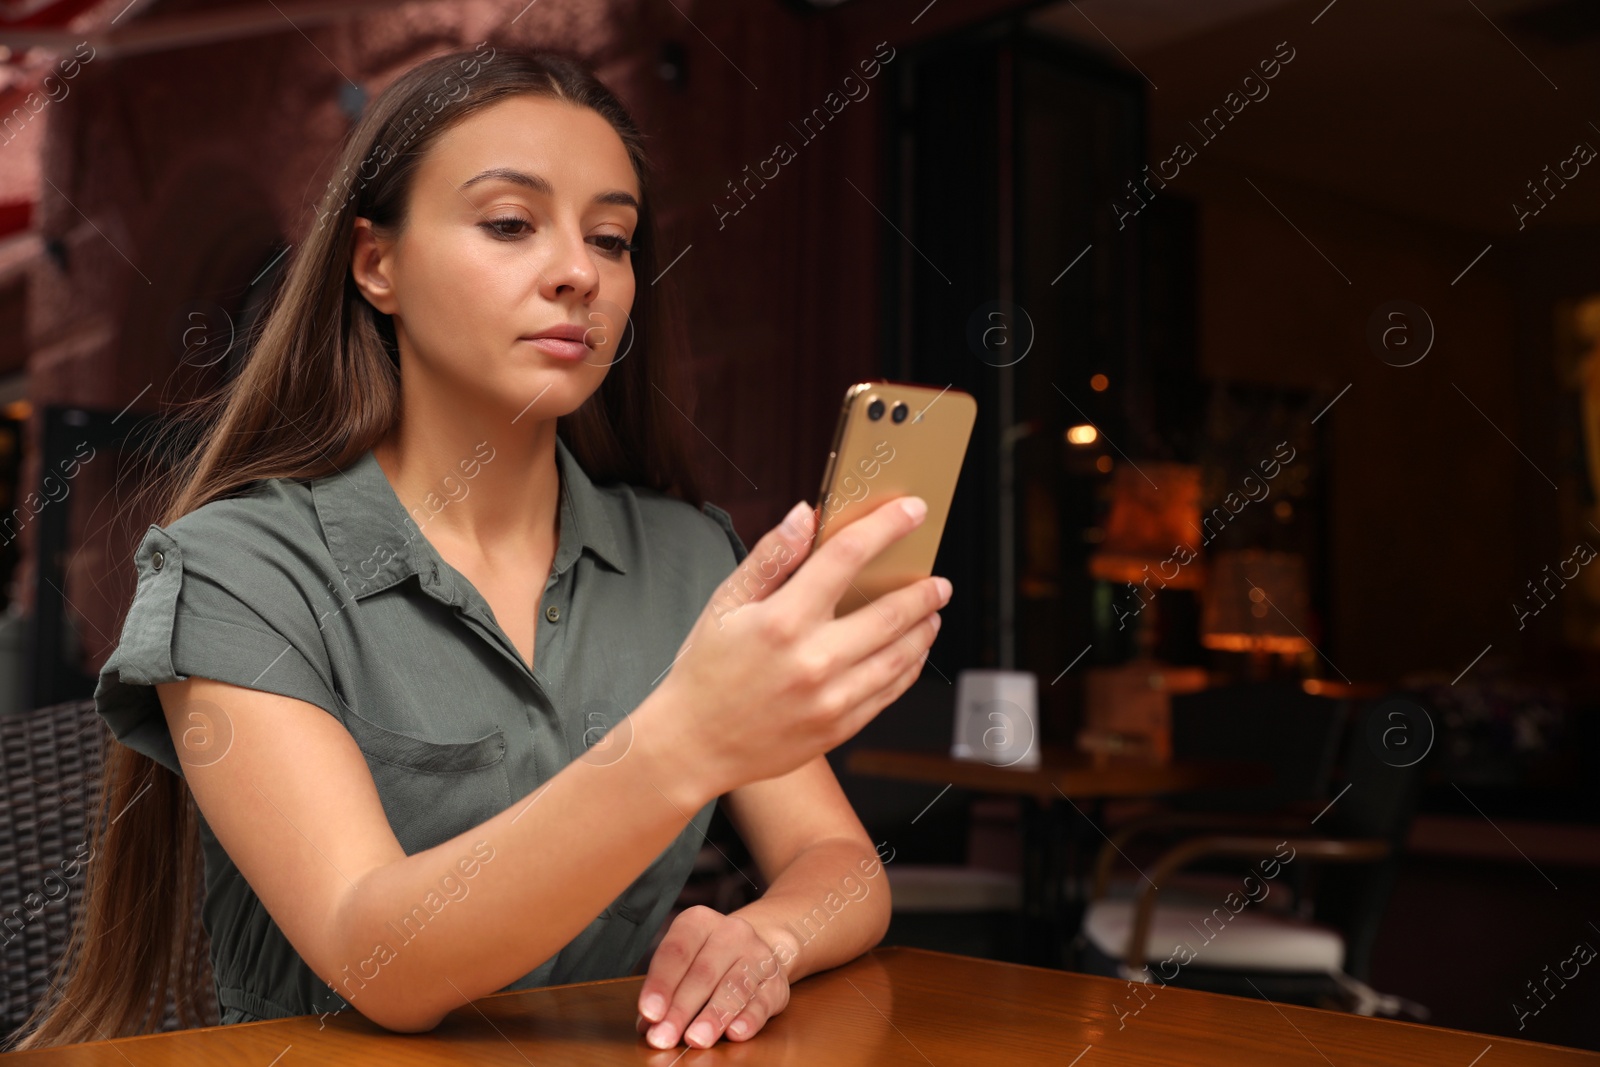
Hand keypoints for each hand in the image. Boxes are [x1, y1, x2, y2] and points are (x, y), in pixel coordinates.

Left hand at [634, 907, 791, 1047]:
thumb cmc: (707, 960)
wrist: (754, 952)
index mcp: (699, 922)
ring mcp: (757, 955)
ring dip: (713, 1017)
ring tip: (696, 1040)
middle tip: (664, 1037)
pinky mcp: (776, 983)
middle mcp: (731, 932)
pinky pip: (762, 1002)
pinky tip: (735, 1034)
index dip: (661, 984)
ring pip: (734, 986)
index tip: (649, 1013)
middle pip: (703, 973)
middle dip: (680, 1010)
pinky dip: (748, 1020)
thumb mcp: (682, 964)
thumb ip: (664, 992)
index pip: (676, 952)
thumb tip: (648, 1025)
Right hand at [652, 494, 951, 796]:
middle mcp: (813, 660)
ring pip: (900, 656)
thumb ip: (771, 556)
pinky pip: (889, 692)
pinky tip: (911, 652)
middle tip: (939, 581)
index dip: (885, 526)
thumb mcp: (725, 603)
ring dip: (924, 629)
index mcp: (783, 620)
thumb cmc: (705, 670)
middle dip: (924, 591)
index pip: (847, 557)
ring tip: (932, 613)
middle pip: (891, 612)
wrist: (693, 745)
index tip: (911, 511)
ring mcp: (830, 699)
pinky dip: (909, 666)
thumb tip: (805, 515)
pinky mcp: (838, 728)